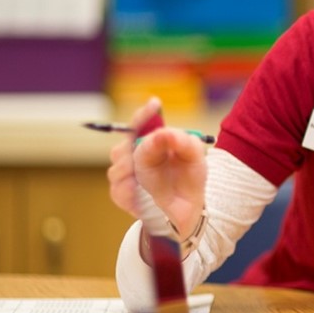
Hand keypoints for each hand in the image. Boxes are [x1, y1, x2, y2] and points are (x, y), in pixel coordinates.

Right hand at [105, 98, 206, 235]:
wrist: (189, 208)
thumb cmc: (189, 177)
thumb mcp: (195, 157)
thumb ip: (184, 142)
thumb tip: (165, 133)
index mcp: (151, 142)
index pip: (140, 124)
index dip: (145, 114)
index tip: (155, 103)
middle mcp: (134, 156)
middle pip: (122, 146)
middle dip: (132, 148)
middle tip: (145, 149)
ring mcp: (126, 175)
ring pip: (117, 168)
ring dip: (128, 169)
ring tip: (142, 176)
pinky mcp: (122, 195)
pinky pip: (119, 190)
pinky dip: (127, 191)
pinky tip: (138, 192)